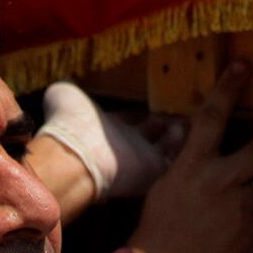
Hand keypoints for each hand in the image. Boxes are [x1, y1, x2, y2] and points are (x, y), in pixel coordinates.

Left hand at [38, 81, 182, 201]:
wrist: (76, 154)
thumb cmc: (67, 123)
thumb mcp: (64, 95)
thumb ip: (67, 90)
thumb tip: (63, 86)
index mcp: (103, 127)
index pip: (126, 118)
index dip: (135, 112)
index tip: (148, 102)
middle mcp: (122, 143)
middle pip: (146, 131)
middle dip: (157, 121)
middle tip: (173, 109)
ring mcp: (139, 155)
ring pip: (162, 144)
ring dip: (172, 132)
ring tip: (186, 119)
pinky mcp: (153, 167)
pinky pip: (171, 154)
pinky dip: (180, 142)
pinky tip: (189, 127)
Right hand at [130, 62, 252, 252]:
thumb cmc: (157, 226)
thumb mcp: (167, 183)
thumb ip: (192, 162)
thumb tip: (205, 142)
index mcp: (192, 166)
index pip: (212, 117)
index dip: (228, 88)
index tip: (244, 65)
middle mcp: (219, 181)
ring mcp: (239, 207)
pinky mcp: (252, 232)